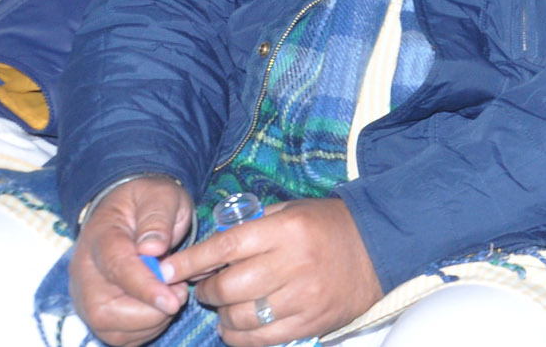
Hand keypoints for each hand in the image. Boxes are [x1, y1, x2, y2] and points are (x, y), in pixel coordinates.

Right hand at [70, 176, 192, 346]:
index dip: (145, 288)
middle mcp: (85, 272)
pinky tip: (159, 308)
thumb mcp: (160, 195)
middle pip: (104, 310)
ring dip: (149, 322)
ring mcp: (86, 295)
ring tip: (171, 296)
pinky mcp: (96, 312)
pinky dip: (143, 330)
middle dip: (148, 312)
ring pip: (109, 329)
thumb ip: (157, 218)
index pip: (117, 268)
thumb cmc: (147, 202)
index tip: (172, 299)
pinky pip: (117, 336)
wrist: (128, 207)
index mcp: (101, 238)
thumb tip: (153, 248)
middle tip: (179, 293)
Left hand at [163, 197, 382, 346]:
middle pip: (227, 288)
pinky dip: (240, 336)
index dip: (190, 262)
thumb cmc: (330, 226)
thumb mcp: (293, 211)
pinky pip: (260, 339)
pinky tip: (238, 325)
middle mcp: (293, 263)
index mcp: (286, 230)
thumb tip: (208, 251)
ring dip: (222, 315)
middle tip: (206, 288)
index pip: (225, 247)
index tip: (165, 270)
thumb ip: (253, 226)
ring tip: (226, 306)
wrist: (380, 247)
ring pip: (240, 317)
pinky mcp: (310, 322)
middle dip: (206, 291)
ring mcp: (302, 297)